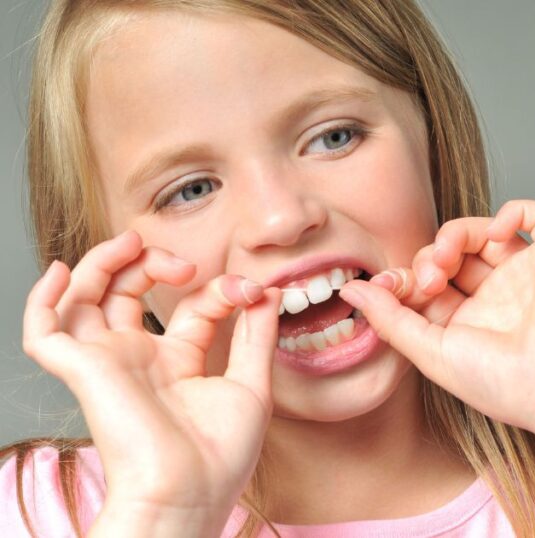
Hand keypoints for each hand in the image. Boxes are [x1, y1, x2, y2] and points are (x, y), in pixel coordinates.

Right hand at [21, 231, 280, 530]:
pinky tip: (63, 271)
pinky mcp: (83, 371)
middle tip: (183, 263)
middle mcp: (139, 359)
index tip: (253, 292)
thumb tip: (268, 291)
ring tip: (130, 242)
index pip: (192, 307)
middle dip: (151, 264)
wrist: (189, 491)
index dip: (221, 290)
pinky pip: (43, 331)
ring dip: (102, 263)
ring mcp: (109, 363)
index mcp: (178, 363)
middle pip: (127, 294)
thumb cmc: (220, 455)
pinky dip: (43, 298)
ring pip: (84, 299)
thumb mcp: (251, 384)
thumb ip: (256, 335)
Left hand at [338, 199, 534, 433]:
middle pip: (450, 254)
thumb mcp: (430, 353)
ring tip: (447, 257)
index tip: (387, 286)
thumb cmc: (501, 381)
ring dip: (454, 234)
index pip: (426, 284)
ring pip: (483, 231)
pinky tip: (496, 231)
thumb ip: (389, 319)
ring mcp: (526, 273)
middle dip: (427, 258)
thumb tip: (349, 290)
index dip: (404, 277)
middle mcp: (496, 296)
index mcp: (468, 323)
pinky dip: (513, 210)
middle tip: (428, 278)